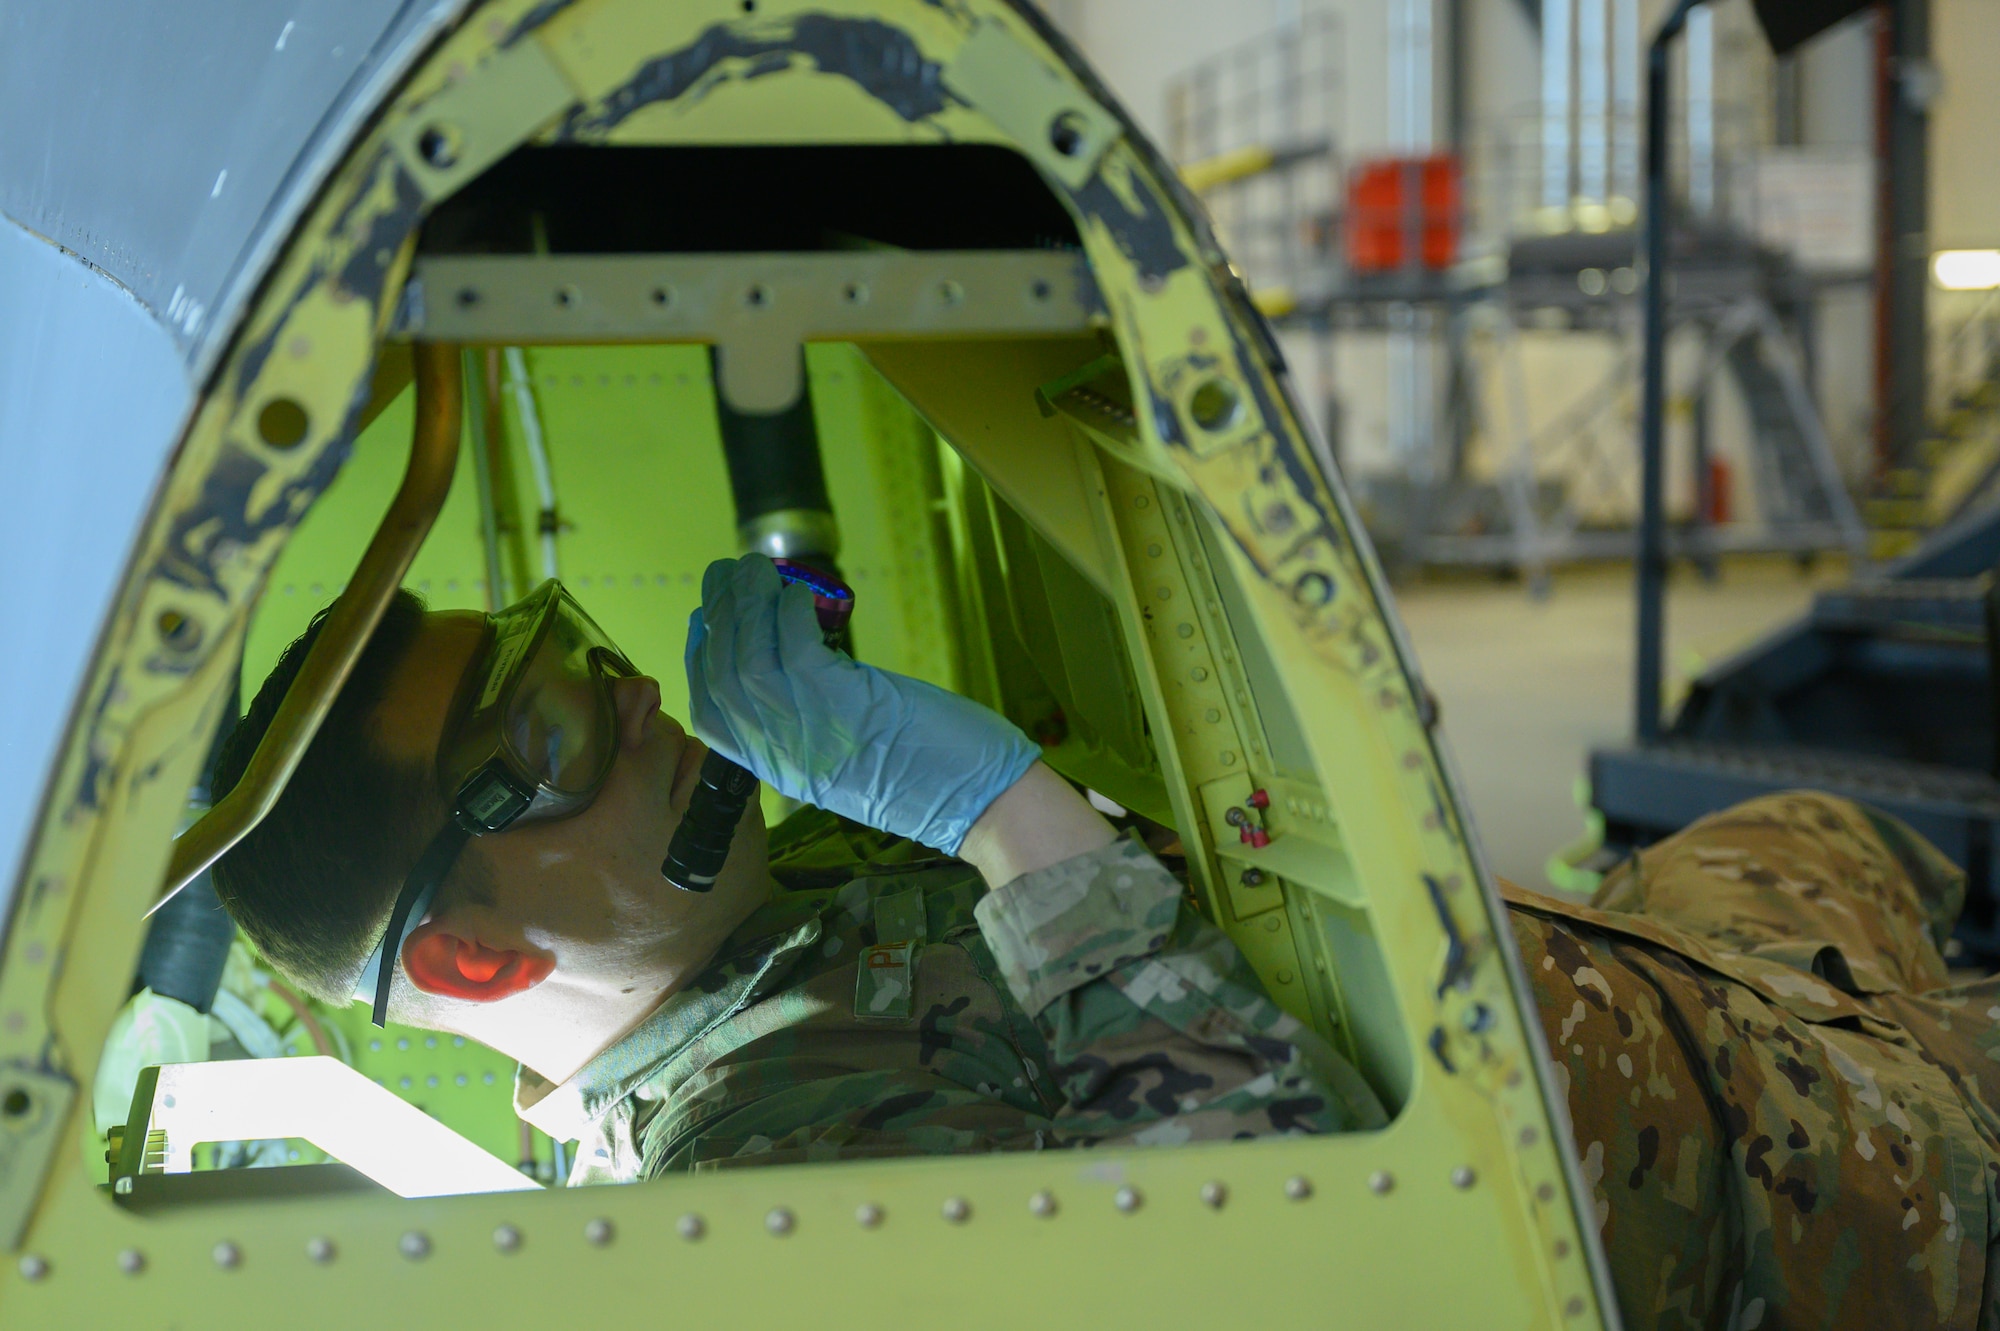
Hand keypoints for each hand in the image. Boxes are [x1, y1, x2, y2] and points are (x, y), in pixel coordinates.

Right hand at [685, 555, 1041, 853]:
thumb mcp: (843, 758)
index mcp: (778, 769)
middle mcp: (784, 755)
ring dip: (748, 604)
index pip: (709, 714)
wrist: (976, 802)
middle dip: (717, 616)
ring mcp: (813, 732)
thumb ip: (807, 723)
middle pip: (722, 678)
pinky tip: (801, 595)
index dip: (699, 659)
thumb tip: (786, 663)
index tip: (703, 618)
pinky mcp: (850, 707)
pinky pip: (798, 651)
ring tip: (757, 569)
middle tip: (727, 572)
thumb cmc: (921, 772)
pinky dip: (792, 615)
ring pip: (749, 659)